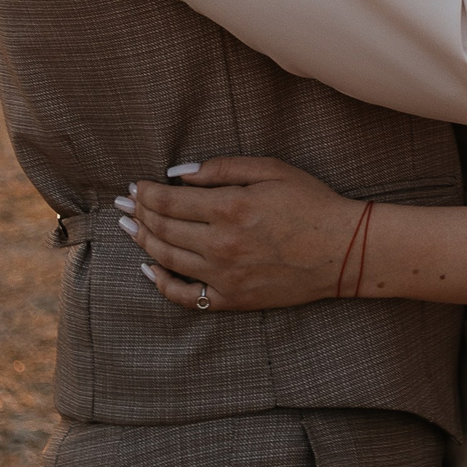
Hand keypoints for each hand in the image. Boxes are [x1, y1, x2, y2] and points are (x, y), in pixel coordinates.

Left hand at [120, 157, 361, 312]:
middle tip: (123, 205)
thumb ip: (222, 168)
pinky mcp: (232, 299)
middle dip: (137, 214)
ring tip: (130, 228)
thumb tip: (178, 174)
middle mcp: (220, 244)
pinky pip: (184, 295)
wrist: (344, 250)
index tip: (135, 186)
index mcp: (230, 207)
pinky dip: (160, 282)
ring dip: (142, 241)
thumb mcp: (271, 170)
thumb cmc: (311, 203)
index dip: (145, 193)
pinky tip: (149, 268)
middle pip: (162, 228)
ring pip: (166, 258)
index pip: (169, 201)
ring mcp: (224, 276)